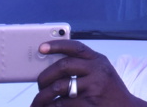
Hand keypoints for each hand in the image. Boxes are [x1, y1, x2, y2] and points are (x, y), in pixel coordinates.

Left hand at [31, 40, 146, 106]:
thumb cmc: (108, 92)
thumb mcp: (101, 74)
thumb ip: (83, 67)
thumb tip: (52, 68)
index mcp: (98, 60)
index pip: (76, 47)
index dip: (57, 45)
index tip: (41, 48)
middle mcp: (97, 70)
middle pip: (63, 66)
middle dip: (45, 76)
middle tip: (39, 84)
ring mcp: (93, 87)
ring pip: (58, 87)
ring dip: (43, 96)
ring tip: (38, 102)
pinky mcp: (88, 103)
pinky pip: (61, 104)